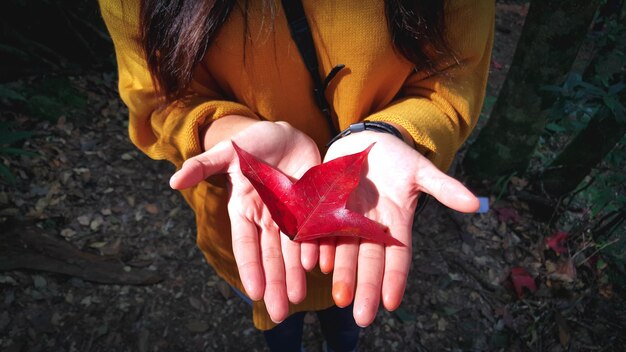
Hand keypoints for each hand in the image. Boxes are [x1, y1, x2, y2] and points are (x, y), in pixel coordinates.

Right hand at [170, 120, 321, 322]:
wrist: (284, 134)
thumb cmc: (251, 142)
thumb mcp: (226, 152)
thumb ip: (202, 166)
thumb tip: (173, 181)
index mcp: (245, 210)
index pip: (246, 244)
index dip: (250, 267)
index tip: (255, 291)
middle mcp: (268, 218)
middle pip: (271, 255)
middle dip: (275, 283)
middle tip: (279, 311)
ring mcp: (291, 215)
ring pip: (293, 250)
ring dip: (295, 273)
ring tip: (298, 297)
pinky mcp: (312, 208)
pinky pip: (316, 232)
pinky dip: (319, 249)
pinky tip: (322, 266)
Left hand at [324, 131, 478, 326]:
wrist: (366, 141)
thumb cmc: (398, 157)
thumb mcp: (421, 170)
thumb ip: (443, 188)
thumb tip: (476, 203)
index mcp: (396, 222)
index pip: (397, 256)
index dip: (394, 279)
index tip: (392, 302)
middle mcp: (371, 226)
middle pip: (368, 261)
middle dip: (365, 287)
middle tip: (360, 316)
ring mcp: (347, 218)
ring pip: (344, 251)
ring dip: (342, 274)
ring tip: (338, 297)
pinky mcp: (325, 207)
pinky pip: (321, 230)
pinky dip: (319, 246)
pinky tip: (315, 264)